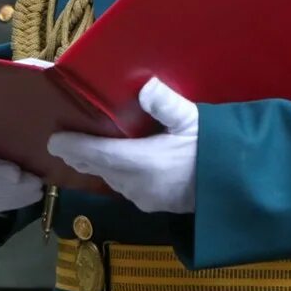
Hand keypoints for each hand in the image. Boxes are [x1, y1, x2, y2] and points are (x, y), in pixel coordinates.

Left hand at [49, 77, 198, 213]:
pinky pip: (124, 188)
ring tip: (87, 151)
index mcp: (142, 162)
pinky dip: (114, 174)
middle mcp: (137, 184)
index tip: (54, 140)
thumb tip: (145, 86)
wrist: (236, 185)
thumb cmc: (213, 148)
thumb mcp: (193, 119)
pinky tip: (116, 165)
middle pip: (99, 168)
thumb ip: (167, 103)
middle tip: (64, 142)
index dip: (73, 147)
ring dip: (98, 166)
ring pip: (111, 180)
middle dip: (80, 156)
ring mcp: (144, 197)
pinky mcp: (152, 205)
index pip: (96, 154)